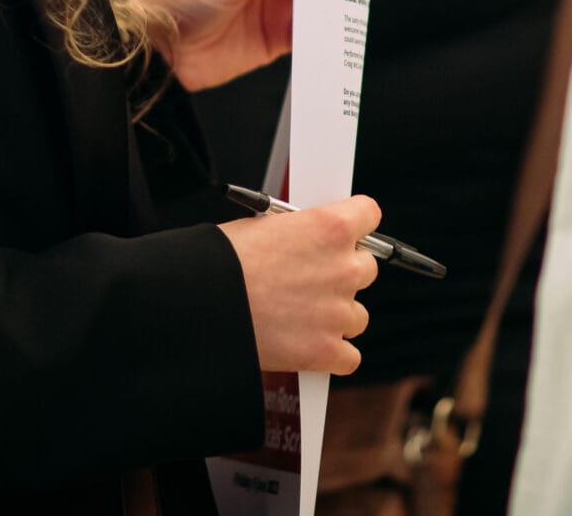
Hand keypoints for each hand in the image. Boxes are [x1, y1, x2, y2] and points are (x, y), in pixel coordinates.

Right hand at [219, 195, 380, 374]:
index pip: (369, 214)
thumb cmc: (223, 262)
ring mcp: (338, 312)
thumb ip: (299, 231)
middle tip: (311, 280)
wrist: (203, 305)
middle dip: (342, 274)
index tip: (348, 231)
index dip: (356, 223)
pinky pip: (349, 357)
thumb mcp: (263, 225)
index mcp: (330, 227)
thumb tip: (305, 239)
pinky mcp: (326, 351)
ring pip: (357, 315)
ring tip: (300, 316)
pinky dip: (332, 355)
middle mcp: (343, 268)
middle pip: (366, 268)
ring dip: (336, 316)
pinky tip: (308, 346)